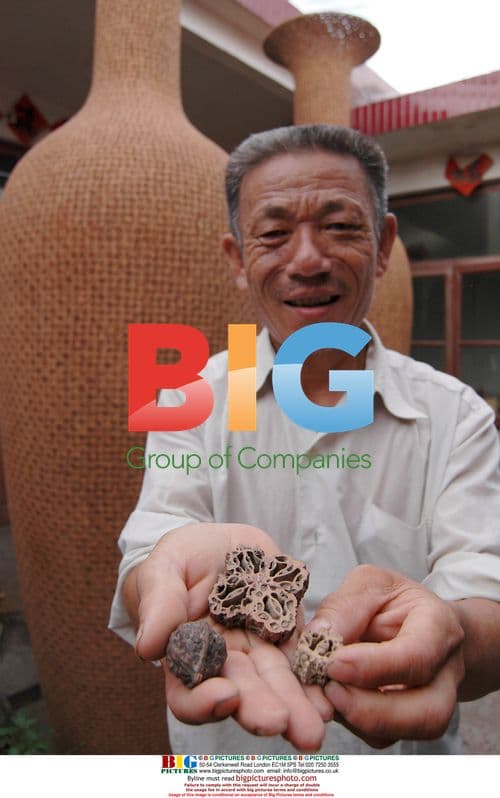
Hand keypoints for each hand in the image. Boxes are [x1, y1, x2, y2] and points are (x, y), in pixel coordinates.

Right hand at [132, 522, 331, 750]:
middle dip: (262, 710)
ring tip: (316, 722)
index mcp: (187, 656)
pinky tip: (330, 691)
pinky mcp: (288, 631)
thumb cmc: (179, 560)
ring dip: (296, 705)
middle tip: (282, 723)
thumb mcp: (164, 569)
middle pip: (241, 695)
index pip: (189, 695)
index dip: (204, 703)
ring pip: (277, 683)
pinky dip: (316, 675)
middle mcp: (225, 663)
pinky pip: (303, 655)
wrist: (218, 542)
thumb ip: (159, 603)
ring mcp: (259, 650)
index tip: (226, 695)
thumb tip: (147, 646)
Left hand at [307, 565, 465, 747]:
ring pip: (403, 732)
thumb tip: (316, 638)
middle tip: (328, 690)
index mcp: (439, 627)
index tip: (333, 663)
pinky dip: (351, 722)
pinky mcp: (405, 723)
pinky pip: (381, 736)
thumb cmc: (391, 600)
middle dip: (372, 711)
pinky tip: (332, 696)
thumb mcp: (370, 584)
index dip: (375, 666)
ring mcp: (431, 703)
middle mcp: (444, 673)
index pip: (417, 656)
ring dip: (357, 719)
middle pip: (427, 712)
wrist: (412, 622)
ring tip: (325, 691)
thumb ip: (345, 607)